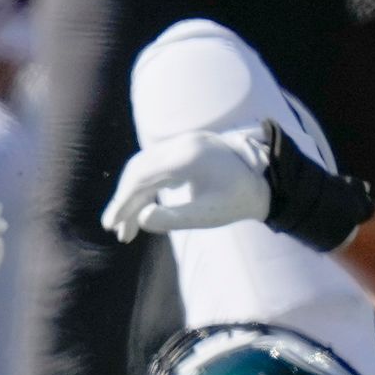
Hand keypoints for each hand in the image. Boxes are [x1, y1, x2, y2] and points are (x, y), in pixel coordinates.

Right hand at [102, 127, 269, 238]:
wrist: (264, 180)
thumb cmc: (237, 201)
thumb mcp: (208, 215)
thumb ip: (175, 218)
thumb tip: (142, 219)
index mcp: (187, 157)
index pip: (142, 176)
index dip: (123, 201)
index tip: (111, 224)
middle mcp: (180, 144)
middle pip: (137, 170)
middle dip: (123, 200)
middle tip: (113, 229)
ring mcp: (181, 144)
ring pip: (143, 169)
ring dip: (132, 196)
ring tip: (126, 228)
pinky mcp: (182, 150)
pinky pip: (155, 167)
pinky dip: (144, 189)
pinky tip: (141, 211)